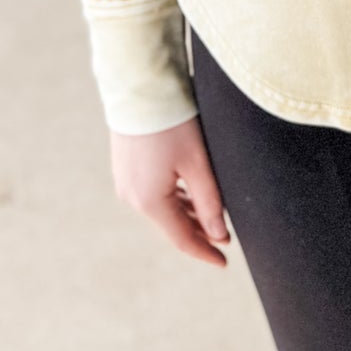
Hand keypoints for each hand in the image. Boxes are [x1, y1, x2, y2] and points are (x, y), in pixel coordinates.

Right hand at [110, 116, 231, 267]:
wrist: (139, 87)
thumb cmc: (172, 122)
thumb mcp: (197, 163)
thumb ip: (209, 202)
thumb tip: (220, 236)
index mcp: (150, 201)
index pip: (182, 239)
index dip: (205, 252)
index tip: (224, 262)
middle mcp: (132, 197)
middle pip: (172, 225)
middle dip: (199, 233)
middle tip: (225, 239)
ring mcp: (125, 182)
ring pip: (162, 209)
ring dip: (187, 215)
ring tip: (213, 218)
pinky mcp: (125, 167)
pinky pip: (152, 194)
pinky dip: (174, 200)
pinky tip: (190, 196)